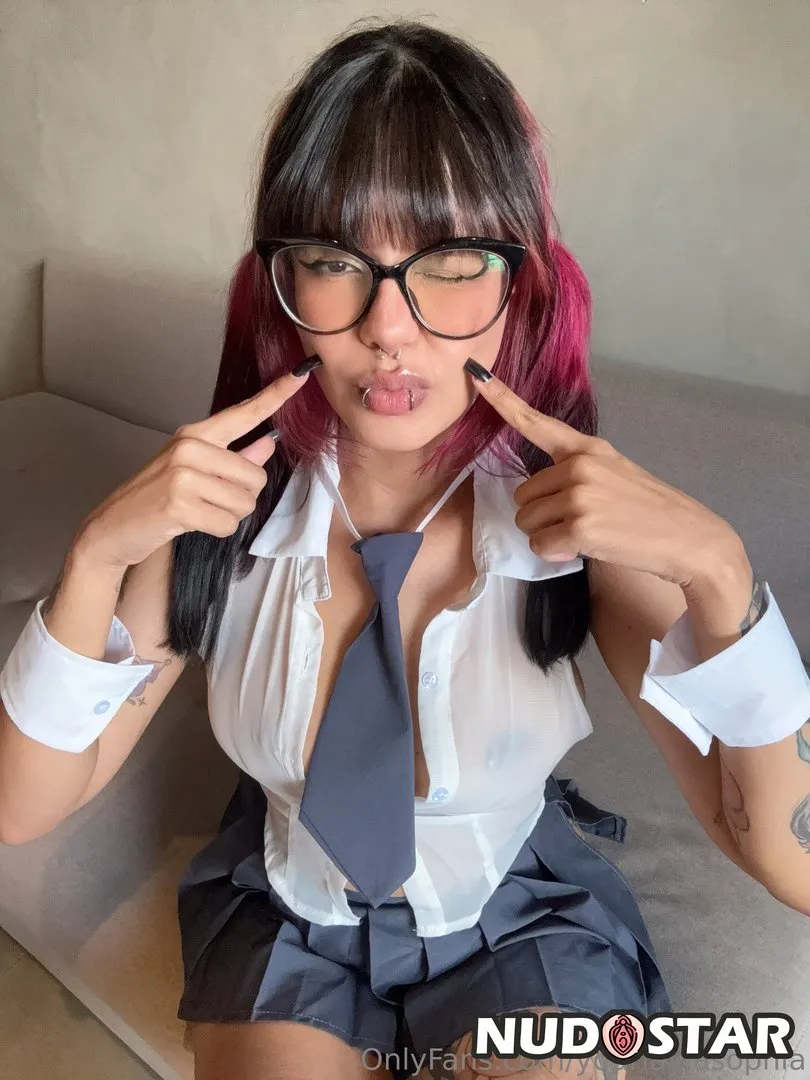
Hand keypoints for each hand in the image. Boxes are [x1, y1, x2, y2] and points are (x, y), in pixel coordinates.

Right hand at [76, 364, 316, 571]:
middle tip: (208, 501)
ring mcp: (183, 474)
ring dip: (228, 516)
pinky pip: (227, 523)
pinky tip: (192, 525)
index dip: (276, 395)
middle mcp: (190, 447)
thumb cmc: (155, 498)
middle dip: (241, 498)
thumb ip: (234, 456)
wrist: (113, 528)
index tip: (302, 374)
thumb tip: (269, 442)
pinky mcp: (180, 504)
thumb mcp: (193, 470)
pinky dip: (216, 530)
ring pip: (244, 503)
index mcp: (195, 434)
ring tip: (198, 512)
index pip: (245, 413)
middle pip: (255, 477)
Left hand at [466, 363, 738, 586]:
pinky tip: (583, 551)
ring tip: (585, 536)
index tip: (476, 375)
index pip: (535, 421)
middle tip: (579, 523)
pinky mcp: (580, 528)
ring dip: (548, 536)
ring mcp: (579, 496)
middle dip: (542, 516)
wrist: (690, 538)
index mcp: (587, 449)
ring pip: (527, 522)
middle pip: (522, 496)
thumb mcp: (616, 474)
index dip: (501, 399)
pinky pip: (540, 545)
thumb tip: (539, 495)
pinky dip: (556, 555)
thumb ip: (577, 473)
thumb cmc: (651, 511)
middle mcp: (579, 466)